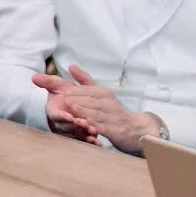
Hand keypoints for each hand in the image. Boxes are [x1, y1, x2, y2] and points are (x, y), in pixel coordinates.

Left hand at [33, 64, 162, 152]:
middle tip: (61, 100)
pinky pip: (105, 128)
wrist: (136, 128)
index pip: (86, 91)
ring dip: (84, 113)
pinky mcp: (116, 131)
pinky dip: (97, 126)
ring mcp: (113, 117)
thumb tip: (71, 66)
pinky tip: (88, 126)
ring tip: (72, 110)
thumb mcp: (100, 93)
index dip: (73, 92)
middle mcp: (109, 103)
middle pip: (91, 101)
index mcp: (103, 93)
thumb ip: (85, 80)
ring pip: (97, 114)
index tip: (59, 91)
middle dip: (76, 101)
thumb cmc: (113, 110)